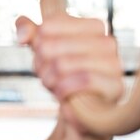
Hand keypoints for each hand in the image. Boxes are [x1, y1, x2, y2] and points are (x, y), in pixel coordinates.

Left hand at [15, 13, 123, 133]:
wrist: (79, 113)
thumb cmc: (62, 76)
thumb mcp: (42, 51)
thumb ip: (29, 32)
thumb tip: (23, 34)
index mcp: (92, 27)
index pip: (49, 25)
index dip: (37, 43)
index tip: (41, 54)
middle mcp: (108, 43)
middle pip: (51, 47)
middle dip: (40, 65)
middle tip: (45, 75)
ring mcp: (114, 66)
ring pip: (63, 65)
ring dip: (49, 80)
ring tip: (53, 85)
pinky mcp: (115, 88)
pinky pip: (82, 82)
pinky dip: (63, 91)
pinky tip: (62, 96)